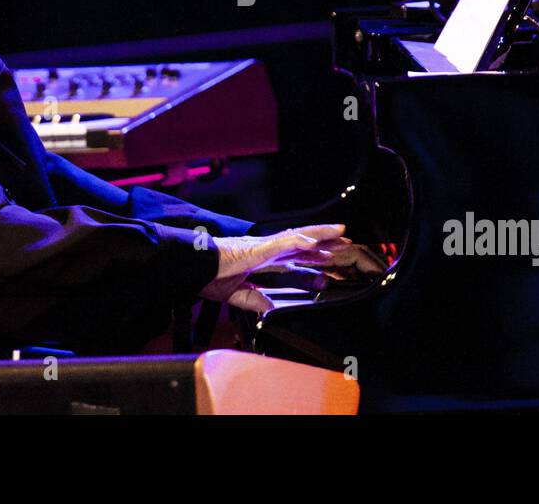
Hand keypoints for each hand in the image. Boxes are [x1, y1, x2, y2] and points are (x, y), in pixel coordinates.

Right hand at [199, 224, 347, 314]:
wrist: (193, 266)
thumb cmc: (208, 275)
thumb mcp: (234, 294)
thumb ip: (252, 299)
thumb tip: (268, 307)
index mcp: (261, 259)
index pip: (293, 256)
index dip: (312, 257)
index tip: (330, 259)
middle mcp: (265, 249)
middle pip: (302, 243)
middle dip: (325, 242)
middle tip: (346, 242)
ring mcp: (263, 246)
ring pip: (298, 236)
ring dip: (320, 234)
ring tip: (340, 232)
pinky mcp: (257, 247)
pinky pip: (282, 242)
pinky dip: (299, 241)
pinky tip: (313, 242)